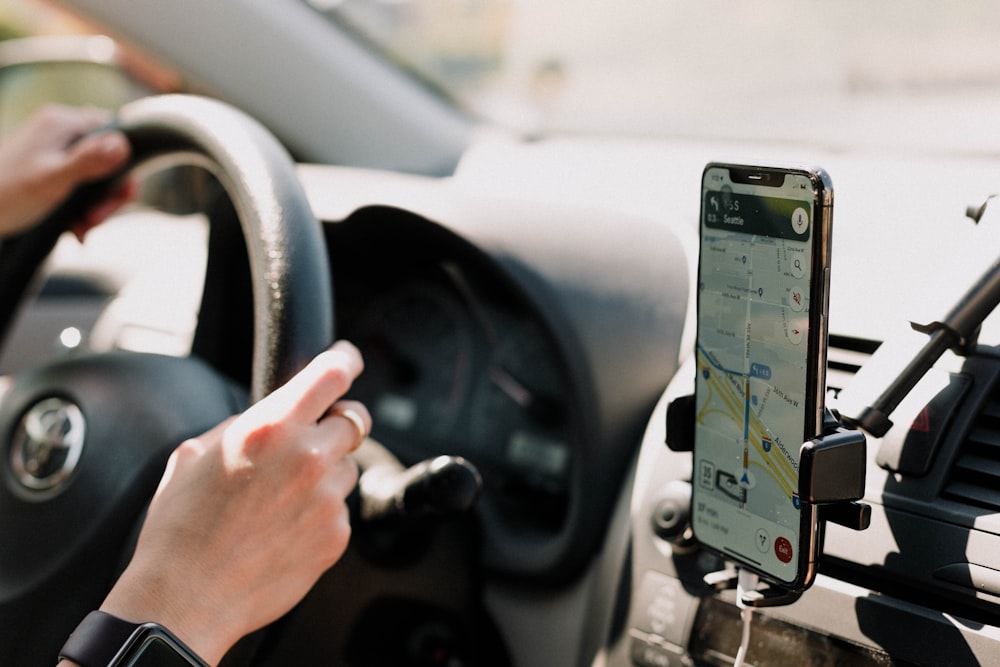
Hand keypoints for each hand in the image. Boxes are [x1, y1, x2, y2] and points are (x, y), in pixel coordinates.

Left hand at [0, 105, 131, 239]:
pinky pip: (82, 186)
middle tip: (97, 219)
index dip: (126, 168)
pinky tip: (76, 227)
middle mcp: (61, 131)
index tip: (122, 196)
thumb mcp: (53, 180)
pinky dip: (83, 209)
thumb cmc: (7, 195)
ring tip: (83, 228)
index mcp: (62, 123)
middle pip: (109, 160)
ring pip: (98, 177)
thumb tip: (124, 145)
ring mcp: (56, 150)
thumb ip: (89, 161)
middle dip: (108, 196)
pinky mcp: (52, 169)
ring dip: (96, 207)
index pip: (116, 134)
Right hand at [94, 341, 369, 665]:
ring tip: (280, 498)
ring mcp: (327, 498)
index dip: (346, 359)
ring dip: (325, 472)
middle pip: (354, 419)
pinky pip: (340, 509)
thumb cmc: (181, 527)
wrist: (185, 598)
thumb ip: (247, 423)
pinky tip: (282, 529)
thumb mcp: (197, 453)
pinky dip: (320, 512)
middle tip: (310, 438)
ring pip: (347, 467)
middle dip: (335, 423)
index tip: (349, 358)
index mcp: (272, 427)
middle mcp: (308, 457)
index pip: (332, 374)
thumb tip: (276, 412)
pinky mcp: (336, 535)